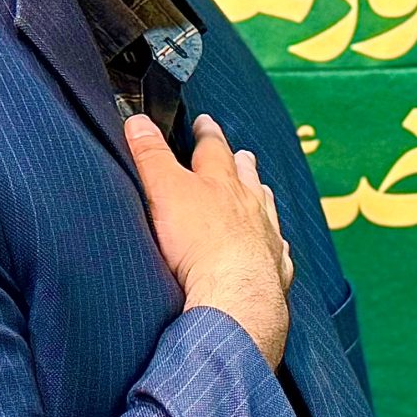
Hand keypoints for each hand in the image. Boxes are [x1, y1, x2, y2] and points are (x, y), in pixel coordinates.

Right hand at [125, 112, 294, 364]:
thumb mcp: (164, 190)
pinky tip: (275, 245)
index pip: (213, 147)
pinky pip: (277, 249)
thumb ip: (151, 155)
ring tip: (261, 189)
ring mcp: (266, 236)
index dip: (207, 133)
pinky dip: (275, 243)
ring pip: (266, 207)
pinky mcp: (273, 269)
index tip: (205, 122)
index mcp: (222, 182)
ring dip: (260, 196)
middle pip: (247, 175)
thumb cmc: (201, 244)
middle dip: (240, 162)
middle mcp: (250, 205)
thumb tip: (138, 122)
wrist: (235, 295)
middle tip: (241, 153)